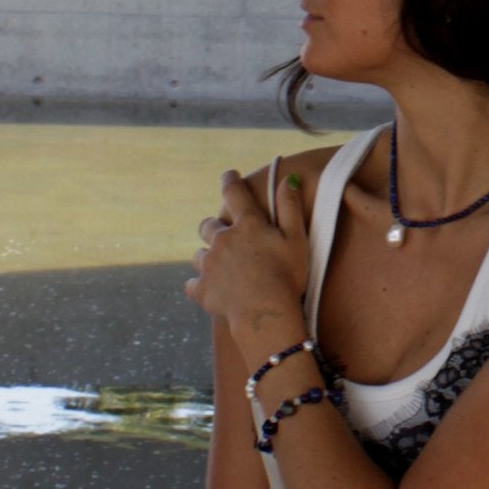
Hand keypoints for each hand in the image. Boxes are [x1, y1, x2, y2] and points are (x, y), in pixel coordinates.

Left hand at [184, 166, 309, 340]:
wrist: (266, 313)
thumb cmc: (287, 276)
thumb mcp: (296, 238)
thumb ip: (290, 207)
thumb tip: (287, 178)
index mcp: (247, 225)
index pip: (234, 193)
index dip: (230, 181)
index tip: (229, 175)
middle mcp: (222, 240)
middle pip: (208, 225)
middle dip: (214, 226)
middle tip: (224, 234)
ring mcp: (209, 265)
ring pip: (199, 254)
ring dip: (208, 257)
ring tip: (221, 267)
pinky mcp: (201, 289)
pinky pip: (192, 284)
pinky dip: (199, 285)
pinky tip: (208, 289)